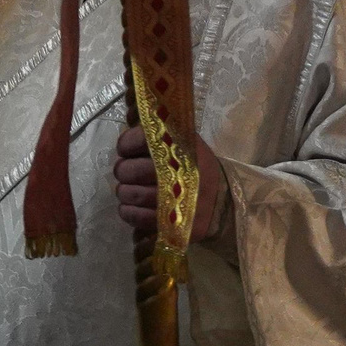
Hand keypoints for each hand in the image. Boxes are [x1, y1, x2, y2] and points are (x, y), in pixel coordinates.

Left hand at [114, 126, 224, 240]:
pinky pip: (136, 216)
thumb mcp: (187, 144)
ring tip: (128, 190)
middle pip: (131, 170)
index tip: (125, 150)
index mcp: (183, 147)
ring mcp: (177, 202)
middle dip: (122, 170)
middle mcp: (180, 173)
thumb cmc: (198, 169)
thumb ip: (161, 134)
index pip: (142, 138)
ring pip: (130, 194)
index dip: (126, 144)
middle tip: (125, 172)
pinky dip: (127, 211)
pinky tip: (131, 207)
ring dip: (123, 192)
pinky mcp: (174, 225)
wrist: (223, 202)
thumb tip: (129, 121)